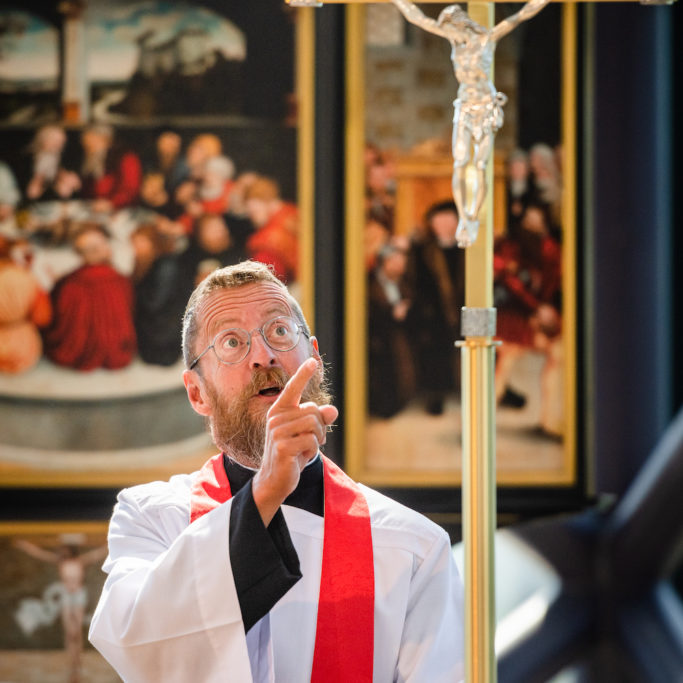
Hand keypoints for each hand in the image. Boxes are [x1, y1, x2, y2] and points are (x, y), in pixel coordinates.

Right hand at [252, 358, 337, 525]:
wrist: (275, 480)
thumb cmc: (292, 453)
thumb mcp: (308, 434)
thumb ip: (320, 420)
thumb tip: (334, 410)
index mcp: (280, 410)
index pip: (292, 389)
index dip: (303, 374)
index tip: (312, 361)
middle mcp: (275, 417)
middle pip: (313, 411)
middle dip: (320, 427)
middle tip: (311, 441)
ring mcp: (277, 432)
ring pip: (314, 425)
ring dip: (317, 439)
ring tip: (305, 449)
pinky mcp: (282, 446)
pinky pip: (311, 440)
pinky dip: (312, 450)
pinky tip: (300, 457)